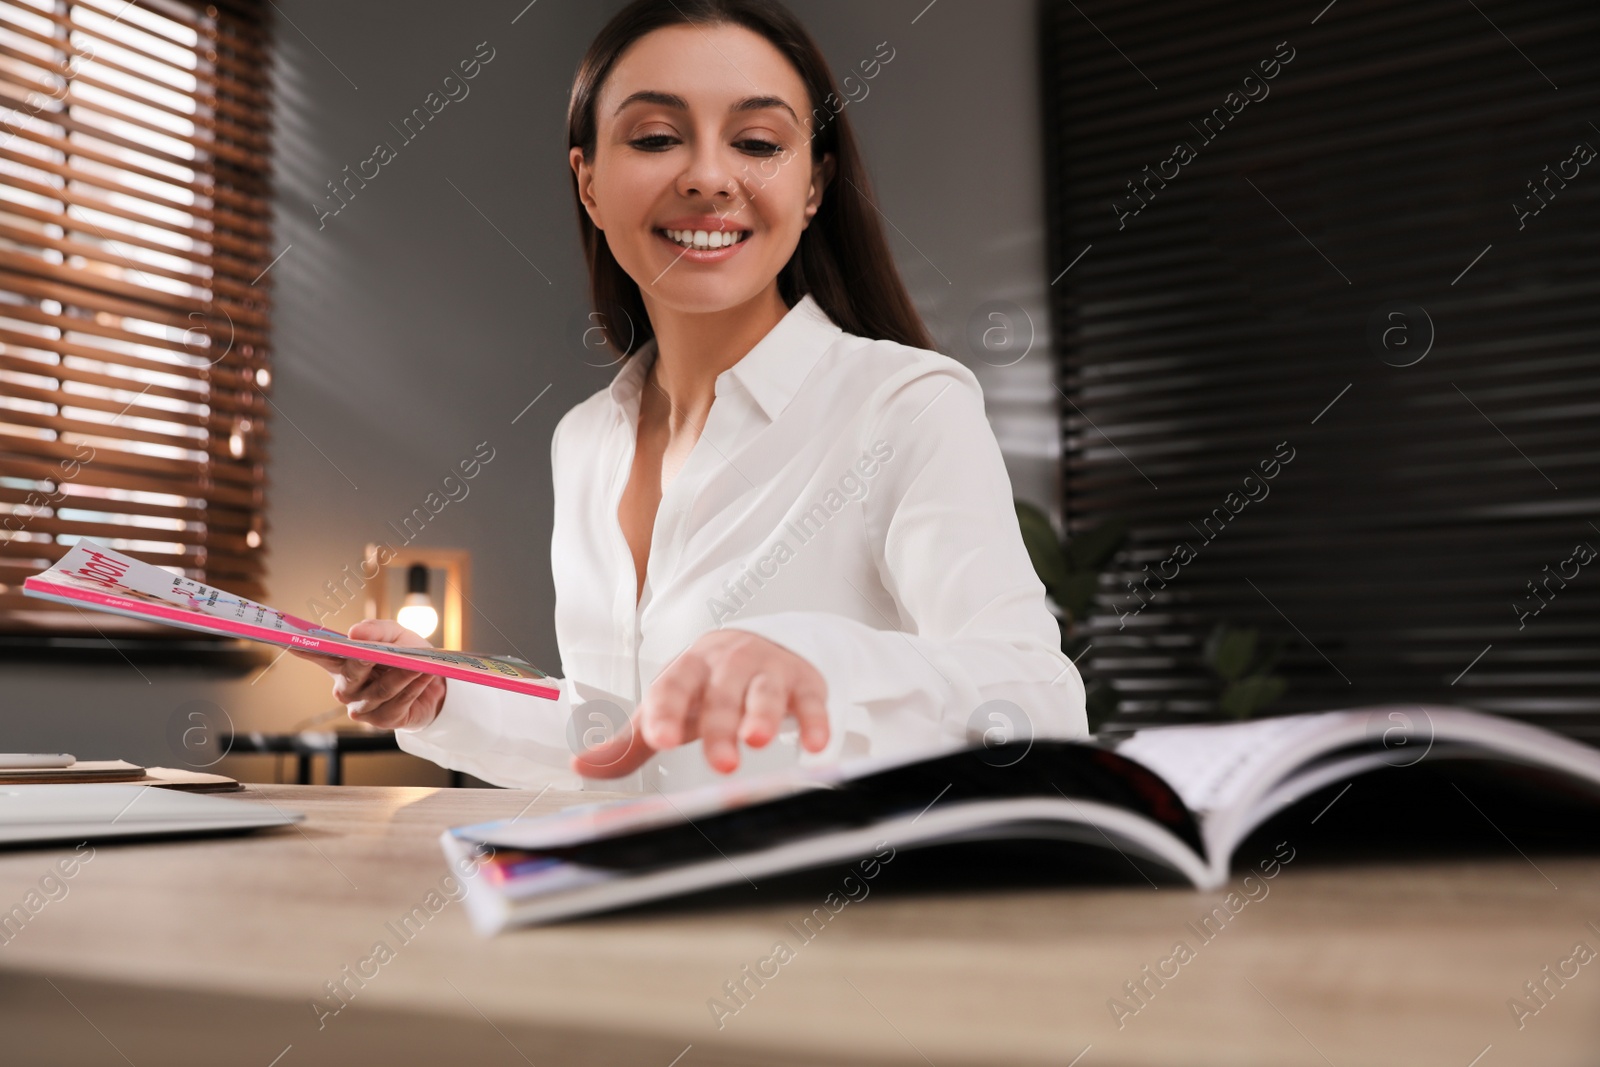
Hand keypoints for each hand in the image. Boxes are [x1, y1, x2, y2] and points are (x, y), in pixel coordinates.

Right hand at [289, 619, 445, 730]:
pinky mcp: (383, 721)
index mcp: (342, 663)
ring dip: (403, 675)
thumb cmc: (408, 656)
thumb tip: (354, 632)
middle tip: (377, 653)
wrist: (436, 684)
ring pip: (380, 691)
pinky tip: (425, 677)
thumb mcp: (396, 636)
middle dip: (365, 662)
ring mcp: (362, 707)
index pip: (316, 654)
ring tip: (420, 664)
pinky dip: (414, 688)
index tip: (283, 637)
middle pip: (350, 675)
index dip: (300, 648)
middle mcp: (346, 688)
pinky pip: (398, 703)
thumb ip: (377, 630)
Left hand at [571, 630, 828, 777]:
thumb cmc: (707, 687)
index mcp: (688, 670)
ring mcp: (768, 670)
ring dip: (763, 715)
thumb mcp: (670, 708)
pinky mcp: (804, 682)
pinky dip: (815, 721)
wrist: (760, 643)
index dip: (666, 712)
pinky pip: (811, 700)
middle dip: (720, 727)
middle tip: (721, 762)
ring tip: (759, 739)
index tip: (659, 738)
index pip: (673, 688)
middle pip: (723, 694)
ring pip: (765, 691)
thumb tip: (581, 767)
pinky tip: (815, 745)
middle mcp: (728, 665)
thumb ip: (629, 742)